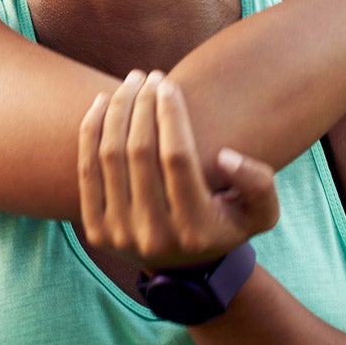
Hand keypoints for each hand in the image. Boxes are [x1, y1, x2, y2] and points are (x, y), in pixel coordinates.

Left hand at [76, 69, 280, 272]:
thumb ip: (259, 185)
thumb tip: (225, 157)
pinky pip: (86, 171)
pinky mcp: (95, 231)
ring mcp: (119, 236)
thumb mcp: (260, 213)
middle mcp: (154, 237)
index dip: (170, 115)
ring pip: (110, 157)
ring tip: (130, 83)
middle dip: (142, 105)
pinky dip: (91, 132)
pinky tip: (102, 103)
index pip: (177, 159)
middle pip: (139, 153)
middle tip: (149, 77)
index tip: (168, 84)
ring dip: (117, 111)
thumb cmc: (224, 224)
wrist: (183, 267)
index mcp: (196, 230)